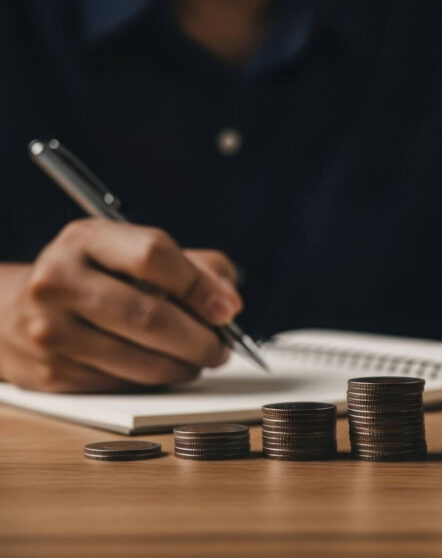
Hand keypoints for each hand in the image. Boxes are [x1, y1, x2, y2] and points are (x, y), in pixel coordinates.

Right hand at [0, 219, 242, 391]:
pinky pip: (125, 384)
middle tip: (221, 348)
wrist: (12, 312)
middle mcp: (60, 281)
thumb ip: (192, 266)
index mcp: (86, 240)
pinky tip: (162, 368)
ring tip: (199, 360)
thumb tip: (227, 301)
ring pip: (143, 361)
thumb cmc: (91, 277)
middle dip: (201, 339)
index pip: (153, 256)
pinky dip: (156, 381)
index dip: (200, 286)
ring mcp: (51, 330)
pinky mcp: (52, 373)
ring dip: (186, 366)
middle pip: (152, 316)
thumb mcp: (130, 252)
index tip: (228, 310)